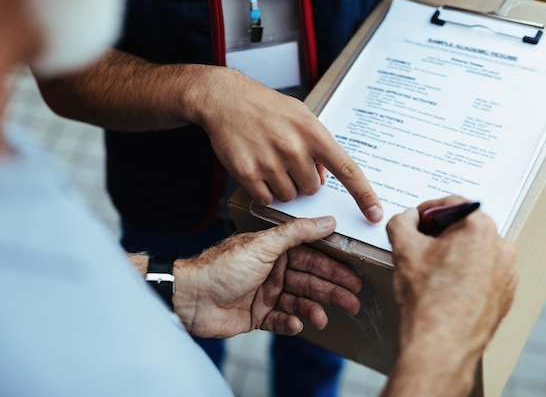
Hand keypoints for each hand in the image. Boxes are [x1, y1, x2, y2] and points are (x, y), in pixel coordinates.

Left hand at [172, 216, 360, 338]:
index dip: (333, 267)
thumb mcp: (263, 245)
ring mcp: (265, 293)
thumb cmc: (222, 267)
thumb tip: (327, 220)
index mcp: (274, 251)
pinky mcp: (257, 316)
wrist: (191, 297)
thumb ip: (296, 233)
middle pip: (309, 281)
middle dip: (331, 291)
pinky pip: (281, 320)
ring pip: (299, 301)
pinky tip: (297, 324)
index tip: (354, 275)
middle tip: (353, 301)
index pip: (311, 258)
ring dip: (314, 309)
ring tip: (324, 318)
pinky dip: (291, 323)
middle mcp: (272, 270)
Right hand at [195, 67, 382, 222]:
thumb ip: (317, 146)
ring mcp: (270, 162)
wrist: (226, 99)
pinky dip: (264, 191)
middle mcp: (294, 148)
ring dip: (282, 186)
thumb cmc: (266, 107)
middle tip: (287, 159)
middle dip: (303, 180)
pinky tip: (257, 168)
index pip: (348, 170)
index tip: (375, 213)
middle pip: (312, 189)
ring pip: (289, 197)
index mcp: (313, 133)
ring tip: (269, 161)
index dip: (364, 195)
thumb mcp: (301, 116)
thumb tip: (323, 177)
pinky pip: (266, 199)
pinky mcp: (248, 173)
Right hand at [382, 196, 517, 396]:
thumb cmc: (428, 300)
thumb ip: (402, 222)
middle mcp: (501, 247)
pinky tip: (445, 288)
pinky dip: (466, 274)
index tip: (416, 220)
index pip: (451, 203)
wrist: (441, 344)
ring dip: (453, 254)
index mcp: (479, 228)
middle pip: (465, 227)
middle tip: (419, 246)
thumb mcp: (403, 249)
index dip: (426, 210)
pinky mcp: (505, 295)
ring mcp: (507, 273)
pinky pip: (484, 273)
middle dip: (440, 233)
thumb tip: (406, 219)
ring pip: (475, 251)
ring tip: (430, 272)